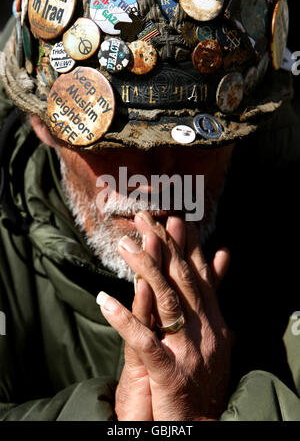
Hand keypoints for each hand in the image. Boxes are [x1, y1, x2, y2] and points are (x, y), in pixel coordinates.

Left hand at [98, 212, 230, 420]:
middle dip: (164, 245)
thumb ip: (215, 296)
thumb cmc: (205, 379)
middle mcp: (205, 330)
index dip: (186, 244)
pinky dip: (124, 320)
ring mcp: (187, 351)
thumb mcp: (217, 334)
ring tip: (124, 244)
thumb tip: (223, 257)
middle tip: (144, 217)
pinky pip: (143, 342)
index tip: (173, 217)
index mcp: (214, 320)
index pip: (199, 274)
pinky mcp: (168, 373)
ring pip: (166, 301)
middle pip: (182, 279)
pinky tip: (104, 300)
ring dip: (145, 270)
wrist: (203, 426)